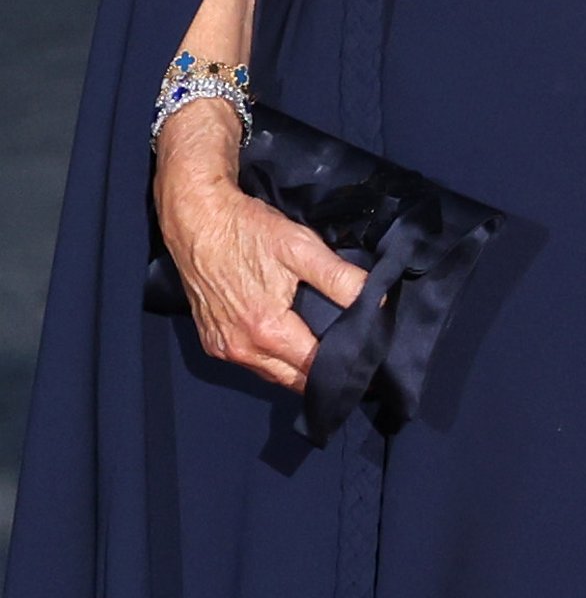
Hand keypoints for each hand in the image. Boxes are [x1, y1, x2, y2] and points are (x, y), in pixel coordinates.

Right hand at [154, 106, 367, 392]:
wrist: (197, 218)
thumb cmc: (248, 230)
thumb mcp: (300, 247)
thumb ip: (340, 279)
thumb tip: (376, 302)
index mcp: (266, 331)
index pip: (316, 368)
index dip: (343, 361)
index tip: (363, 352)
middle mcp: (242, 350)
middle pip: (294, 379)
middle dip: (321, 371)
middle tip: (346, 352)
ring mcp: (223, 349)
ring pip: (272, 373)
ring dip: (295, 366)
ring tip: (321, 346)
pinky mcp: (212, 341)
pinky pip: (251, 362)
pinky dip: (271, 357)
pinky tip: (286, 337)